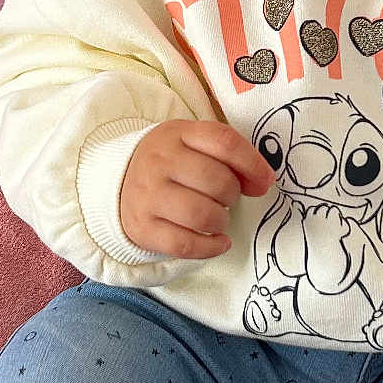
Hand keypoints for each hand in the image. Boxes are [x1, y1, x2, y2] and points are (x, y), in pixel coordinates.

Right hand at [120, 119, 274, 259]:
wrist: (119, 182)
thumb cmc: (170, 163)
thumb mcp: (193, 144)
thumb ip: (230, 156)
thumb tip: (262, 182)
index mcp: (177, 133)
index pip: (224, 142)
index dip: (253, 164)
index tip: (264, 181)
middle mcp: (159, 161)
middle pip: (217, 181)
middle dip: (232, 195)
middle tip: (226, 198)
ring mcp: (147, 195)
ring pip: (202, 215)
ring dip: (221, 222)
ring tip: (218, 219)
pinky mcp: (142, 228)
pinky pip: (186, 245)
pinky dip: (211, 248)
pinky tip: (218, 242)